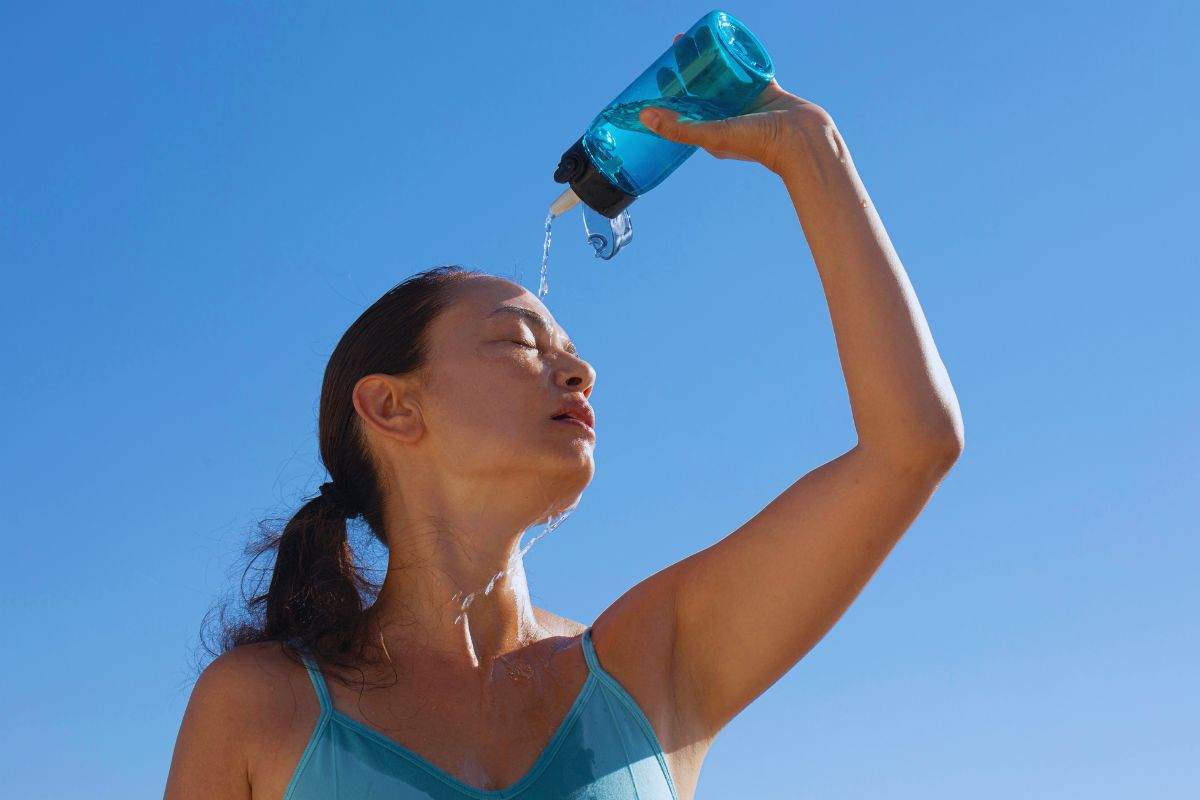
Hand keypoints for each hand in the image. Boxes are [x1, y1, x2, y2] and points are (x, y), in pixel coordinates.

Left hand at [638, 33, 834, 175]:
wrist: (804, 139)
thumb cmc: (760, 143)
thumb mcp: (714, 135)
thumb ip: (680, 129)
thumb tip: (644, 117)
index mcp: (712, 133)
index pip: (684, 109)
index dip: (671, 91)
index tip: (661, 70)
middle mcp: (726, 119)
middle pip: (701, 90)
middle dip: (689, 69)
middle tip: (677, 47)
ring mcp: (746, 105)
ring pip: (723, 77)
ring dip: (711, 60)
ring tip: (699, 39)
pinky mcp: (764, 91)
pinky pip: (747, 70)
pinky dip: (738, 57)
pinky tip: (729, 41)